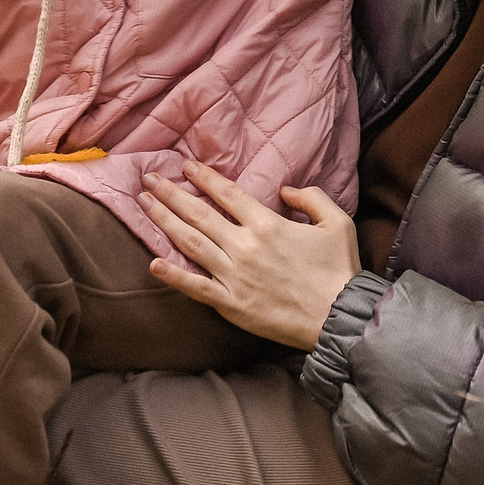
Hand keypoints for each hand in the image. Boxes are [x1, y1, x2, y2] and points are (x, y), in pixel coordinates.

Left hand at [139, 161, 361, 349]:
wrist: (338, 317)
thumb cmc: (339, 270)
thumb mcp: (338, 222)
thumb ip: (311, 198)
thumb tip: (285, 190)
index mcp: (267, 224)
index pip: (227, 195)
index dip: (205, 178)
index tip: (186, 166)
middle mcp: (245, 246)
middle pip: (199, 214)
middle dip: (171, 194)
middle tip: (149, 179)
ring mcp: (234, 276)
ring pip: (191, 244)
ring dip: (164, 222)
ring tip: (144, 205)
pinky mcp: (231, 303)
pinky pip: (196, 287)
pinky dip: (173, 276)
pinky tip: (153, 263)